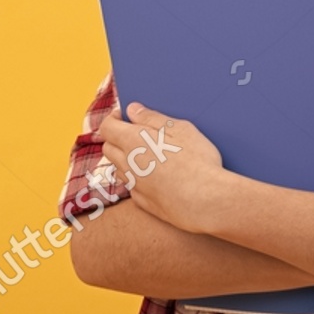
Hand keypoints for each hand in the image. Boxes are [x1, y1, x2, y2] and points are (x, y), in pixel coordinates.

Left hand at [93, 102, 227, 232]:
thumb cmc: (197, 162)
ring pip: (119, 168)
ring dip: (127, 159)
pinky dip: (138, 178)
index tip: (126, 115)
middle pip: (108, 148)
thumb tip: (133, 110)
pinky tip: (158, 177)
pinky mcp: (143, 202)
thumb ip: (153, 118)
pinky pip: (132, 186)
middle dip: (117, 138)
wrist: (206, 201)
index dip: (114, 118)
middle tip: (138, 133)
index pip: (107, 127)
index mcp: (133, 142)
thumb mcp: (180, 129)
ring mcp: (134, 185)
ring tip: (151, 155)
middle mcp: (127, 164)